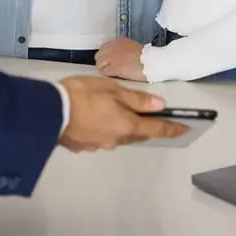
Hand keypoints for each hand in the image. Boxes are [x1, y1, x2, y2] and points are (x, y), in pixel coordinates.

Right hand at [58, 75, 185, 151]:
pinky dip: (103, 128)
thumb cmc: (84, 94)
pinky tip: (93, 119)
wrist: (49, 111)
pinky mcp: (83, 146)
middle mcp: (116, 140)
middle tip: (150, 117)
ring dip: (122, 127)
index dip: (172, 128)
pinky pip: (101, 137)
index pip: (155, 128)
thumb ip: (136, 98)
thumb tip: (160, 105)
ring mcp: (99, 145)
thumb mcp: (112, 89)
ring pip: (118, 136)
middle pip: (137, 134)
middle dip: (145, 127)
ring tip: (116, 114)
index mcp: (126, 125)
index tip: (185, 129)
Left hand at [95, 38, 147, 80]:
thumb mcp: (133, 47)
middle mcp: (113, 47)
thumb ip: (124, 50)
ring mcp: (113, 57)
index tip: (109, 61)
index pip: (104, 48)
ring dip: (103, 69)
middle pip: (99, 55)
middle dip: (102, 62)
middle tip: (107, 68)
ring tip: (110, 73)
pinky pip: (105, 72)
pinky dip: (108, 75)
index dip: (106, 56)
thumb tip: (120, 56)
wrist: (152, 61)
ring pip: (100, 64)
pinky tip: (113, 77)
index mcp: (119, 41)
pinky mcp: (115, 68)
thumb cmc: (147, 56)